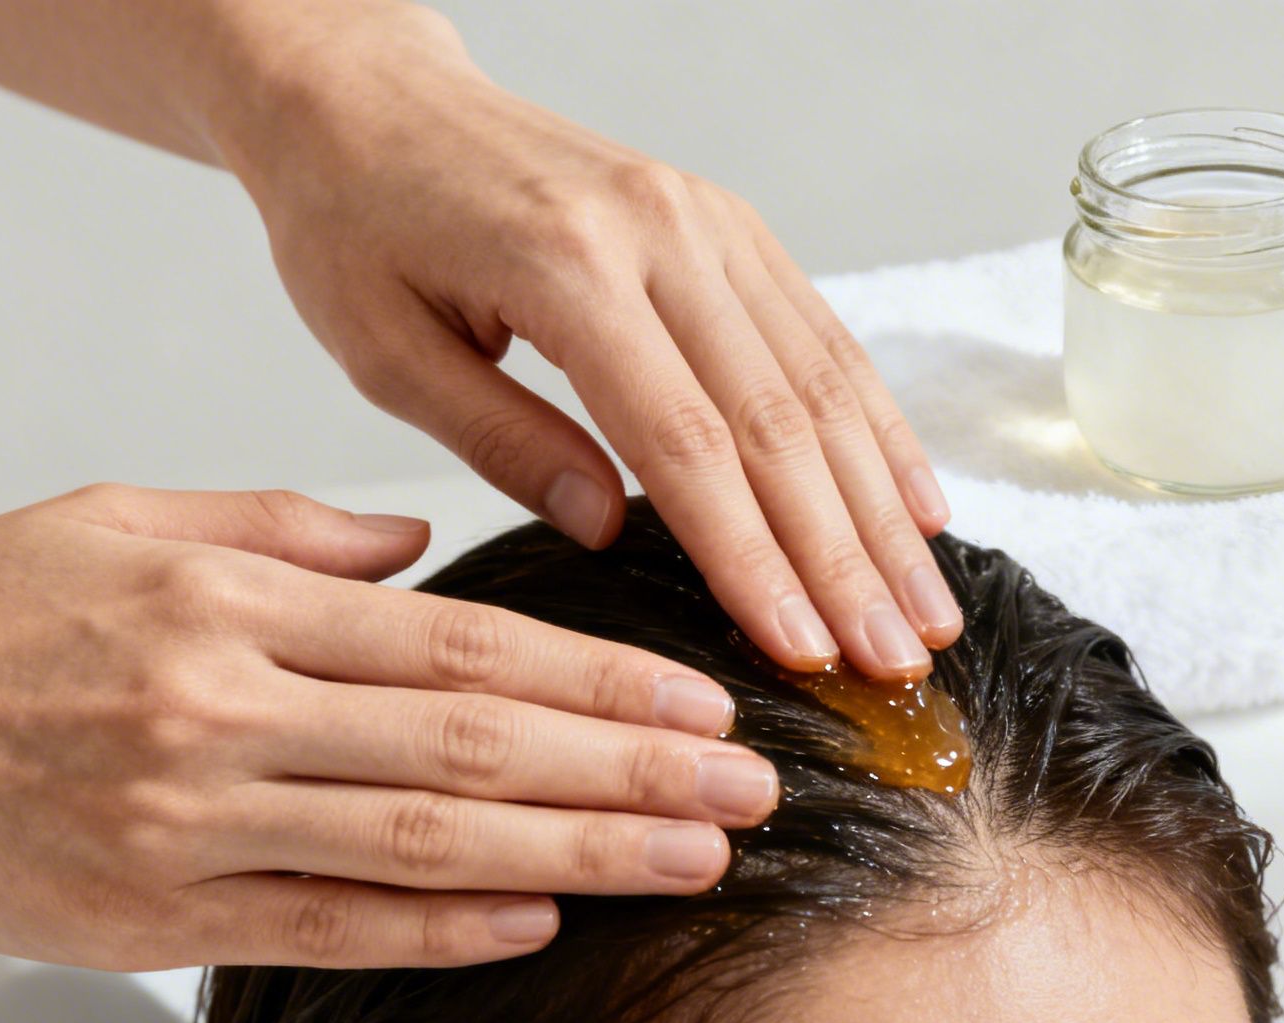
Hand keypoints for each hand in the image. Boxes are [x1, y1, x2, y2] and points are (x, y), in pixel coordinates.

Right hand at [0, 484, 779, 970]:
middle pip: (472, 749)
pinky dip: (440, 933)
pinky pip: (323, 928)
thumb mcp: (126, 522)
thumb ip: (285, 528)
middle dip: (628, 771)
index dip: (597, 680)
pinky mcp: (150, 914)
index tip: (700, 699)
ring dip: (574, 857)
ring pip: (421, 845)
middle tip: (748, 789)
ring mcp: (190, 819)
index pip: (462, 646)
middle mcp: (225, 712)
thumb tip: (415, 543)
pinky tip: (539, 926)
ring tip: (690, 859)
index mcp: (235, 607)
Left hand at [218, 7, 961, 680]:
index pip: (688, 442)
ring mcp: (711, 222)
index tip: (805, 651)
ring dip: (884, 508)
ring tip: (926, 611)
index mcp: (567, 267)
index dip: (755, 558)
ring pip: (825, 384)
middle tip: (894, 661)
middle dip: (847, 557)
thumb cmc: (358, 222)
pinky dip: (878, 429)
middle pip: (782, 421)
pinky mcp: (732, 226)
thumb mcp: (383, 350)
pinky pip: (824, 337)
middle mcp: (662, 233)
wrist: (373, 99)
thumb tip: (610, 532)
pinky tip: (916, 506)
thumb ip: (503, 442)